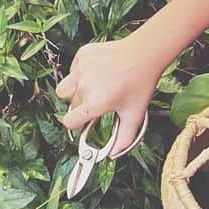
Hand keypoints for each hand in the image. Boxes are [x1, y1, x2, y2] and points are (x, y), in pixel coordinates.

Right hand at [56, 38, 158, 155]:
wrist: (144, 53)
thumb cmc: (141, 84)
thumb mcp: (135, 114)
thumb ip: (124, 138)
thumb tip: (112, 155)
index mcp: (95, 103)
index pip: (69, 122)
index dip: (76, 125)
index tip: (84, 122)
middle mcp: (84, 87)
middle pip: (70, 105)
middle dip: (81, 107)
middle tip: (98, 102)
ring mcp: (81, 69)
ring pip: (64, 88)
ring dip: (74, 92)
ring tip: (92, 89)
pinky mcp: (82, 55)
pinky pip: (73, 70)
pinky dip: (81, 74)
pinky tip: (98, 72)